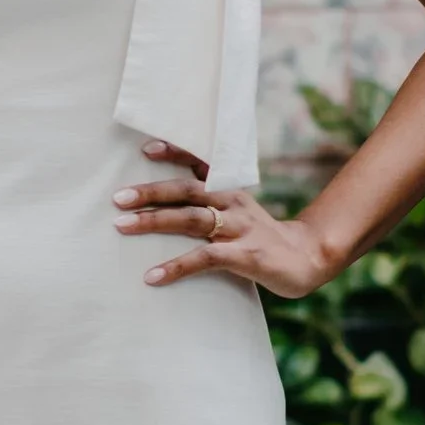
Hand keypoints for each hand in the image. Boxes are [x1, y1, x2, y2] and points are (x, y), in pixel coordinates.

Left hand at [113, 144, 334, 302]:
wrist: (307, 259)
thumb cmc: (261, 237)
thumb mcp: (238, 212)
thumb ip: (209, 202)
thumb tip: (169, 200)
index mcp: (230, 190)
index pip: (200, 163)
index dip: (174, 153)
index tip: (145, 148)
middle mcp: (233, 203)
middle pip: (187, 190)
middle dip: (150, 192)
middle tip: (117, 197)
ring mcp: (239, 229)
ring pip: (192, 219)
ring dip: (154, 221)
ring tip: (122, 226)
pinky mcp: (244, 256)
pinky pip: (204, 258)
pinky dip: (176, 266)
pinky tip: (152, 276)